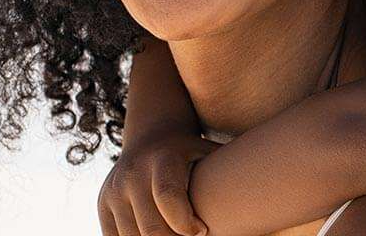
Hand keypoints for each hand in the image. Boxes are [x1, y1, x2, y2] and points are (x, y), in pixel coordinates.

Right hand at [99, 131, 219, 235]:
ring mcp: (114, 191)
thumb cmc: (191, 154)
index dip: (185, 222)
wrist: (152, 138)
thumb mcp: (209, 154)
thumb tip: (262, 196)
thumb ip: (226, 172)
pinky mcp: (103, 205)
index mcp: (163, 160)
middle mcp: (133, 175)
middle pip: (151, 228)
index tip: (201, 230)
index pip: (168, 196)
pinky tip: (155, 235)